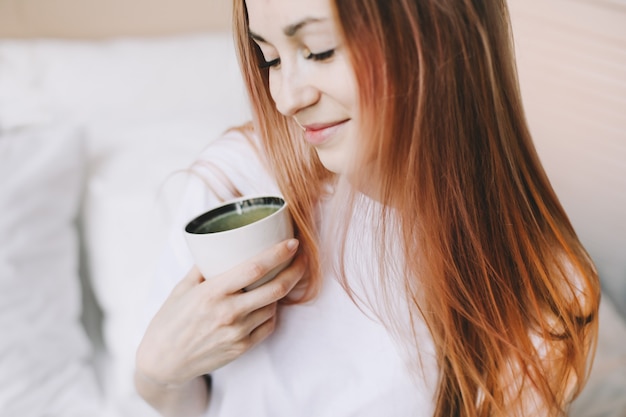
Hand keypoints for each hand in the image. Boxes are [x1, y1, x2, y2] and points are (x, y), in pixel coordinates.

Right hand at [136, 238, 304, 386]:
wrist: (163, 361)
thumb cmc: (170, 320)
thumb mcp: (182, 287)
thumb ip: (204, 267)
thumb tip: (223, 246)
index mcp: (212, 293)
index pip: (254, 269)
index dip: (278, 254)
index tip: (293, 243)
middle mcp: (228, 313)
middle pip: (275, 289)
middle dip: (295, 270)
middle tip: (302, 258)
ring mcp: (238, 333)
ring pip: (273, 306)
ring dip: (283, 291)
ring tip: (284, 277)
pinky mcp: (242, 347)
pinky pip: (268, 325)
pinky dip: (272, 311)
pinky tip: (268, 303)